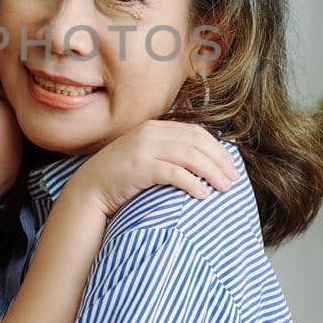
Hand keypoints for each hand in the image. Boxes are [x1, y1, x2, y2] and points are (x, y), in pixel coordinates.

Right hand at [65, 120, 239, 216]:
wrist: (89, 189)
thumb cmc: (120, 176)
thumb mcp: (144, 155)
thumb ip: (166, 150)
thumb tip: (200, 160)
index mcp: (154, 127)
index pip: (195, 132)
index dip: (217, 148)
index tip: (230, 165)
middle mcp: (150, 133)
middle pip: (197, 142)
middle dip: (220, 160)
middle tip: (233, 179)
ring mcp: (144, 149)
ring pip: (191, 156)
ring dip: (212, 173)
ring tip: (225, 188)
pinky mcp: (140, 167)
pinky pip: (175, 173)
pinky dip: (194, 183)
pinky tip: (203, 194)